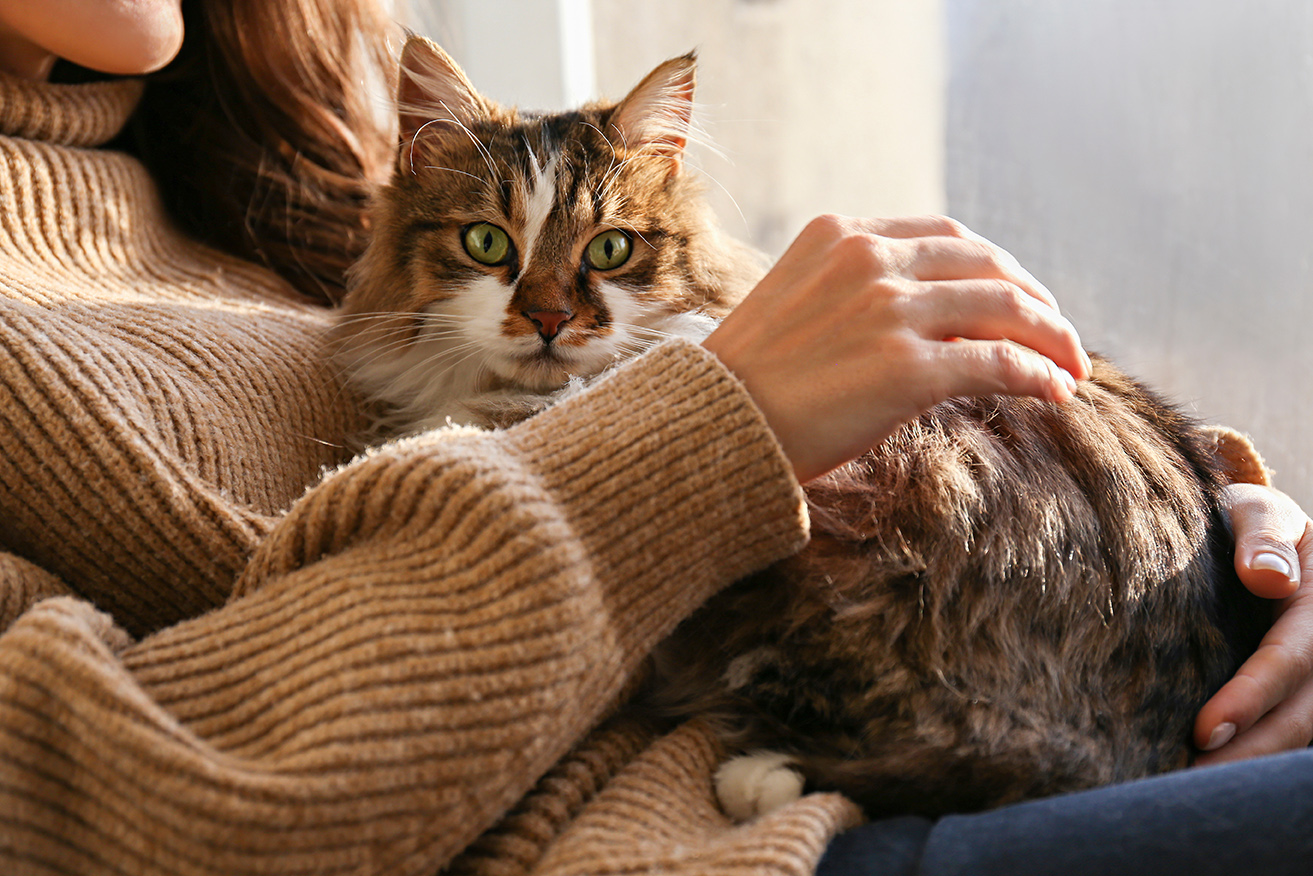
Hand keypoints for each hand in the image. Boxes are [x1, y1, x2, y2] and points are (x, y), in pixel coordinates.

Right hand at [702, 214, 1090, 481]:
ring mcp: (890, 312)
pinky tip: (1055, 391)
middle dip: (1035, 296)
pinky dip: (1038, 373)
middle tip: (1058, 332)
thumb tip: (911, 317)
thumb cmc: (743, 382)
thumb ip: (848, 290)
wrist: (708, 429)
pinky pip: (999, 362)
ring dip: (1051, 336)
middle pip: (986, 263)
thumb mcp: (793, 304)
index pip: (946, 236)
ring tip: (1071, 366)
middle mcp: (870, 260)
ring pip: (1005, 307)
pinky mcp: (907, 370)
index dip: (995, 265)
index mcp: (840, 234)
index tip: (1017, 294)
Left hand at [1195, 483, 1312, 764]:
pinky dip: (1255, 757)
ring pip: (1301, 736)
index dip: (1248, 699)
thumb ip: (1264, 536)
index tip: (1202, 730)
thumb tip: (1267, 579)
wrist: (1255, 535)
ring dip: (1251, 766)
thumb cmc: (1246, 522)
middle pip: (1300, 717)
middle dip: (1247, 754)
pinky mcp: (1301, 696)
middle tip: (1190, 783)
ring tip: (1194, 790)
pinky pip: (1291, 731)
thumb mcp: (1258, 513)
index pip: (1287, 663)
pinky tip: (1210, 778)